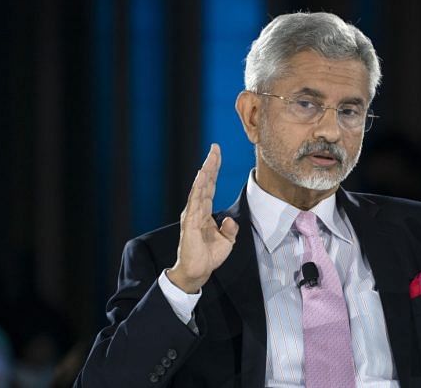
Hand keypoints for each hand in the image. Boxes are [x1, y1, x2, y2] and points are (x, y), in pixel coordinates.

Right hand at [167, 144, 238, 292]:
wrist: (198, 271)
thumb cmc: (208, 256)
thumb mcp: (227, 241)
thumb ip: (230, 229)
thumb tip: (228, 220)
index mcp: (205, 211)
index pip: (210, 186)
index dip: (214, 170)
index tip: (217, 153)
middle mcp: (196, 209)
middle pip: (204, 183)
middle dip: (210, 165)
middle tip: (215, 148)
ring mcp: (192, 215)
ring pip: (199, 189)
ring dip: (205, 173)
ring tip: (209, 159)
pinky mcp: (190, 223)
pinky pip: (195, 202)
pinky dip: (198, 188)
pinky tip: (202, 177)